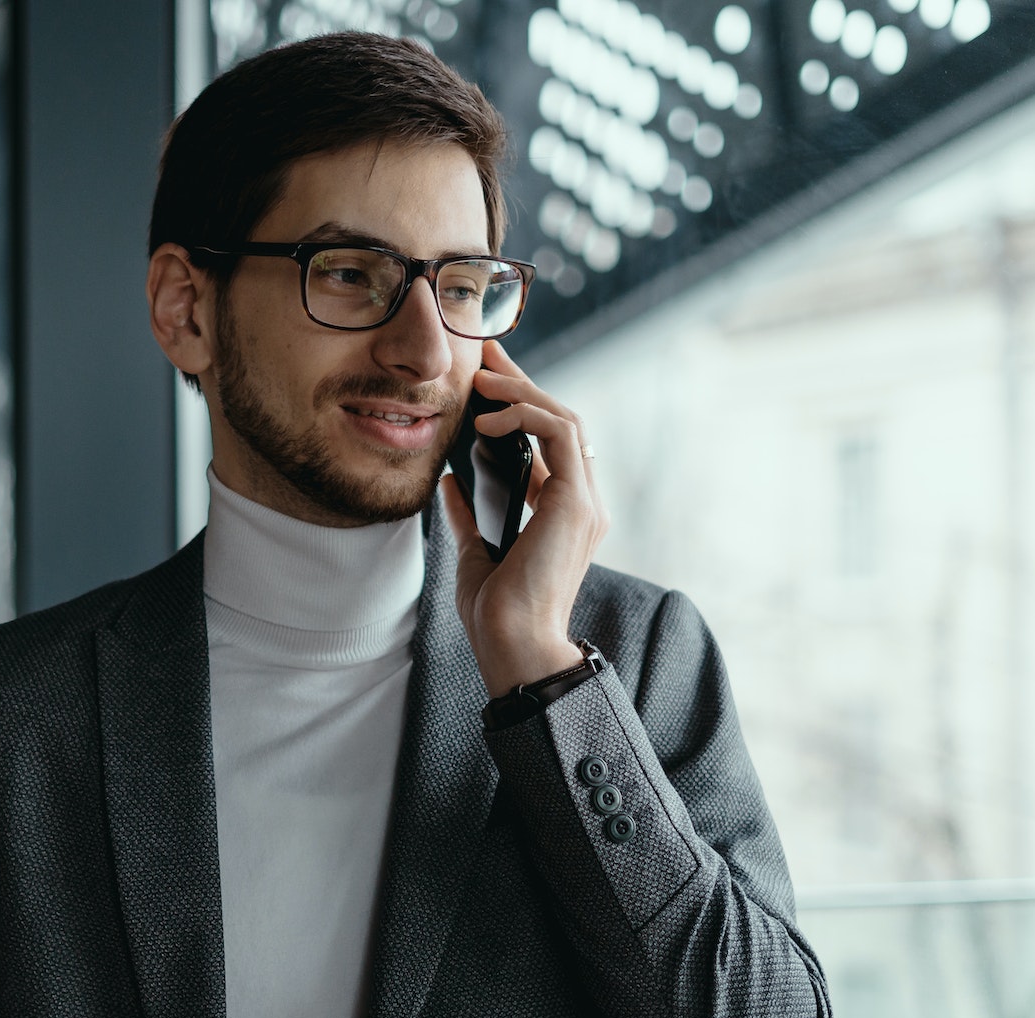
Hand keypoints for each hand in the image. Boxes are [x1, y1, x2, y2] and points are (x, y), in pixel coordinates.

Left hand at [439, 340, 609, 697]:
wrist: (513, 646)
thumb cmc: (496, 613)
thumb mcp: (475, 551)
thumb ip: (469, 514)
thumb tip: (450, 483)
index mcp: (562, 512)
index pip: (548, 440)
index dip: (519, 404)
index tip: (486, 378)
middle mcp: (581, 502)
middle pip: (559, 420)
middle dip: (521, 384)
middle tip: (486, 354)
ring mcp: (584, 501)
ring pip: (565, 419)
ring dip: (523, 393)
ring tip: (483, 380)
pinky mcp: (575, 503)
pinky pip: (560, 435)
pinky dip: (526, 418)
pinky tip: (489, 422)